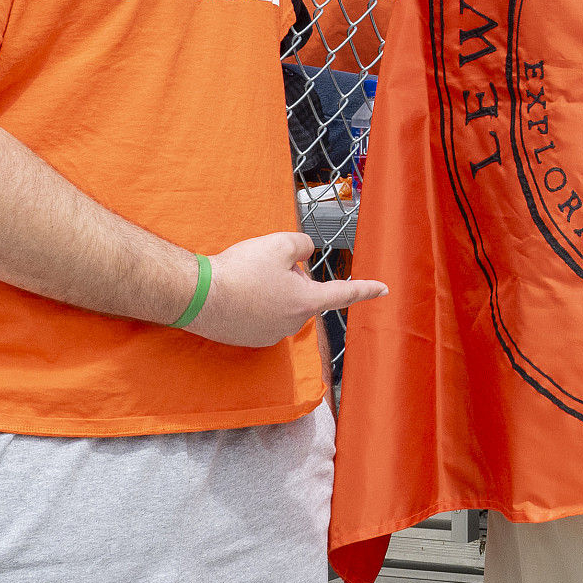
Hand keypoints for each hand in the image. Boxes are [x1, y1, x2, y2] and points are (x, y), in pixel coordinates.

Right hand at [184, 230, 386, 348]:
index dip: (366, 288)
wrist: (199, 296)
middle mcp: (292, 323)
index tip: (383, 289)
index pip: (344, 293)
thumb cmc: (241, 270)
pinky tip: (236, 292)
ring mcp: (270, 334)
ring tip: (245, 279)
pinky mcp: (249, 338)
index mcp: (306, 302)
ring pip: (281, 302)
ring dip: (270, 289)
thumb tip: (305, 253)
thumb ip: (302, 245)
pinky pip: (261, 314)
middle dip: (290, 277)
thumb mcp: (280, 244)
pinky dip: (253, 301)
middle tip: (264, 264)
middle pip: (303, 293)